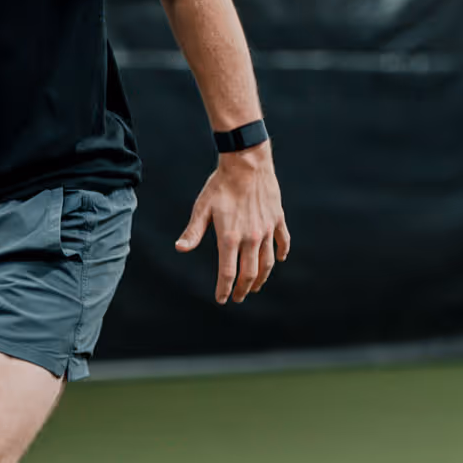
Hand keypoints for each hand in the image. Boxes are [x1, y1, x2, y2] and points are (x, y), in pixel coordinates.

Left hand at [176, 149, 290, 304]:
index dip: (224, 289)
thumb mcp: (202, 208)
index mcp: (230, 237)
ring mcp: (267, 229)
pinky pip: (283, 241)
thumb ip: (193, 231)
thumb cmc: (220, 184)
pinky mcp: (277, 219)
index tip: (222, 299)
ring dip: (262, 278)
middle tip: (238, 297)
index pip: (228, 273)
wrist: (246, 163)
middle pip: (249, 273)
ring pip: (267, 262)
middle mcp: (251, 237)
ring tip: (256, 287)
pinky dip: (281, 252)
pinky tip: (279, 260)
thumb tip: (180, 248)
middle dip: (243, 289)